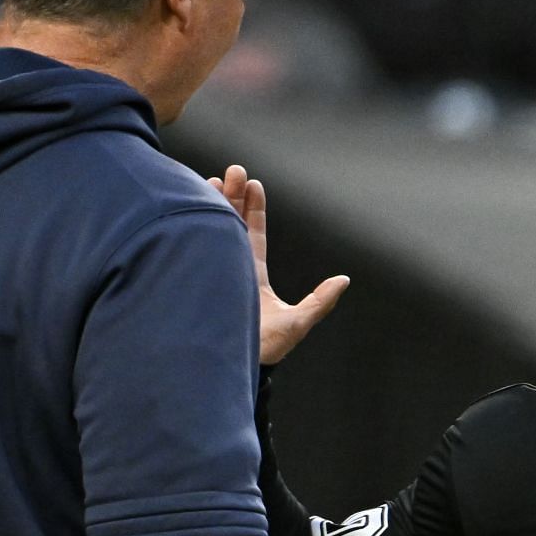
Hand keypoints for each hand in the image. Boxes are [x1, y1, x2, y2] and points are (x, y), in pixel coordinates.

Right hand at [209, 164, 348, 364]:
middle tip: (233, 170)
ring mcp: (213, 272)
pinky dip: (193, 224)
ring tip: (213, 179)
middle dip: (232, 197)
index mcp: (255, 277)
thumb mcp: (298, 322)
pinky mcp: (194, 277)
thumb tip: (343, 280)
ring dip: (213, 205)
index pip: (254, 236)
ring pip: (212, 230)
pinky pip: (193, 245)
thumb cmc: (265, 349)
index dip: (253, 209)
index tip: (254, 184)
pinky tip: (192, 203)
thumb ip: (319, 301)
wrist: (230, 365)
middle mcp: (233, 271)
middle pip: (232, 225)